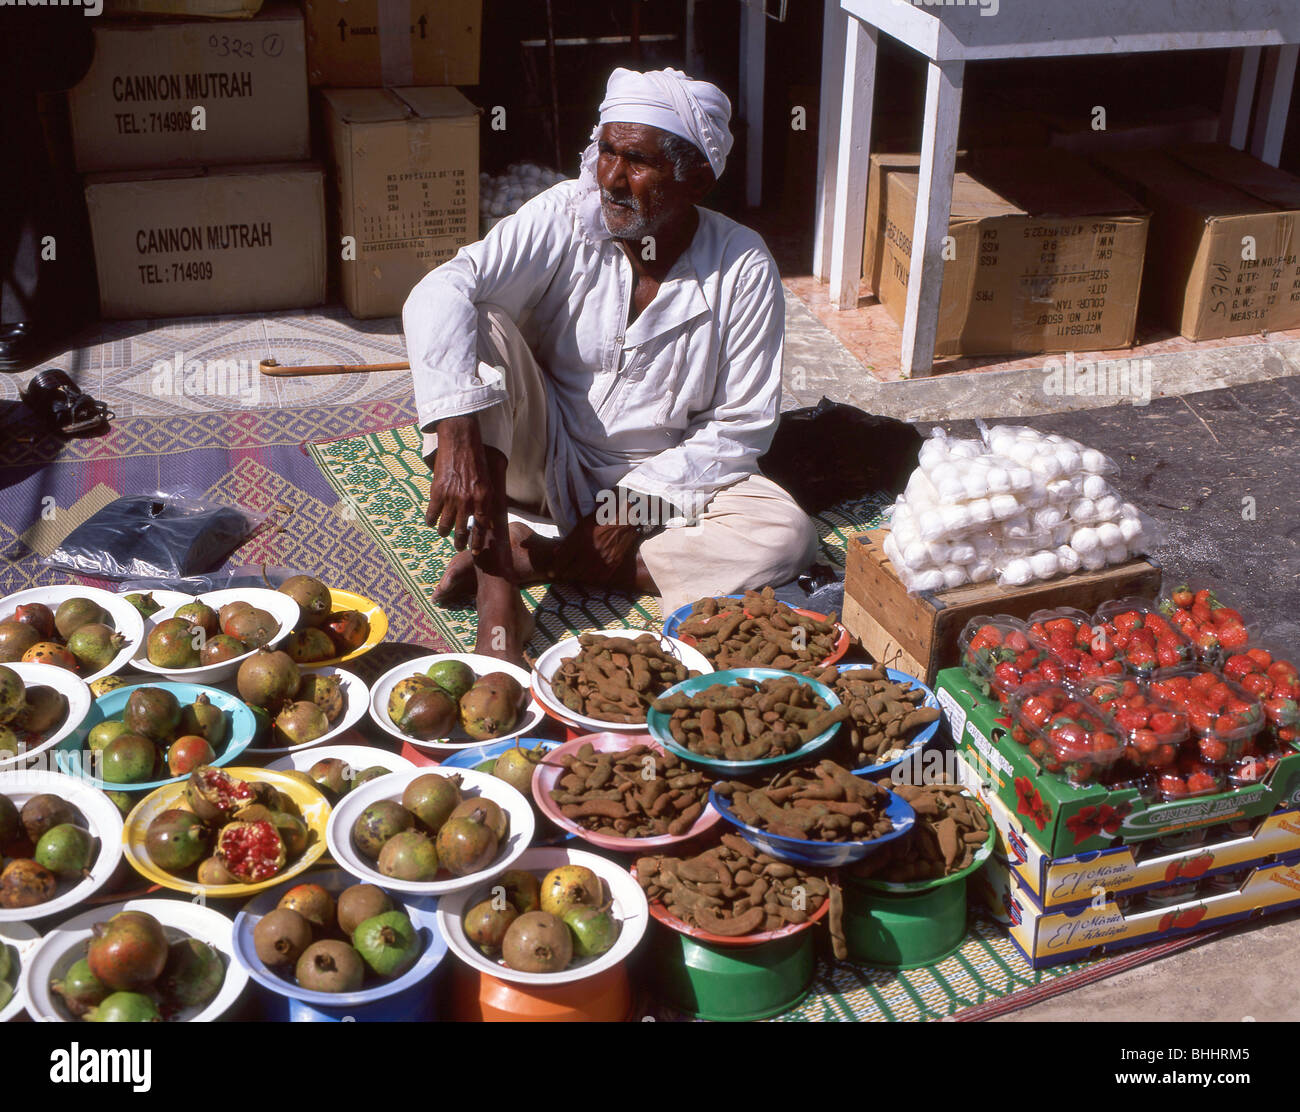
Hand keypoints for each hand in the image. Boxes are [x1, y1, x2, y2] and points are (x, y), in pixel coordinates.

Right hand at [426, 415, 503, 555]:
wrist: (460, 442)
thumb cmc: (476, 460)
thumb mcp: (487, 482)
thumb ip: (485, 501)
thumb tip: (485, 519)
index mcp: (482, 499)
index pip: (480, 527)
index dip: (477, 542)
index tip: (474, 551)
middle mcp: (467, 501)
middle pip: (462, 530)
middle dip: (460, 542)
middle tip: (459, 547)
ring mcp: (451, 498)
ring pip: (445, 525)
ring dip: (444, 532)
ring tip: (443, 534)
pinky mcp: (437, 492)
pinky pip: (432, 513)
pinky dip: (431, 520)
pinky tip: (431, 523)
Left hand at [552, 512, 639, 585]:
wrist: (625, 520)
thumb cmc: (601, 519)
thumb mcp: (581, 525)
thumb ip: (568, 540)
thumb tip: (556, 552)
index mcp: (581, 540)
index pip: (563, 560)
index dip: (554, 568)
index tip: (551, 572)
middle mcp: (591, 552)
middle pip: (572, 571)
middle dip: (564, 574)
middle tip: (561, 574)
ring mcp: (603, 560)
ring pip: (584, 577)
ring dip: (577, 577)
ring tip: (573, 575)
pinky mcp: (613, 565)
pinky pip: (599, 578)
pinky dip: (592, 579)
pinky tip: (589, 576)